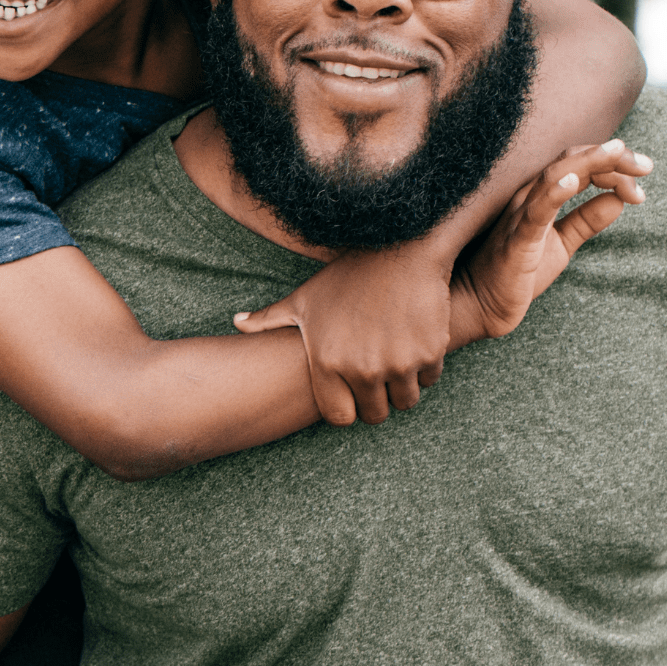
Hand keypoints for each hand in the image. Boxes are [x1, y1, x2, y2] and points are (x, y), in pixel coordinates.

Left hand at [234, 250, 452, 427]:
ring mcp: (398, 363)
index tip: (351, 396)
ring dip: (402, 387)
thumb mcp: (304, 298)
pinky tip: (415, 344)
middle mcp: (362, 369)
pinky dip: (425, 368)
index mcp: (327, 363)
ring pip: (405, 401)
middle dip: (376, 401)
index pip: (339, 417)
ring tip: (395, 361)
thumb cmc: (347, 275)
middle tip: (377, 379)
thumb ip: (270, 319)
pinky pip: (429, 379)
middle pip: (375, 415)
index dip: (346, 409)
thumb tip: (237, 323)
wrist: (400, 248)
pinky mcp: (429, 353)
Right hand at [449, 140, 649, 346]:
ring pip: (555, 176)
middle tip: (646, 166)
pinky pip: (536, 212)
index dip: (614, 165)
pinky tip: (574, 181)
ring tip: (620, 153)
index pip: (579, 164)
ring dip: (590, 162)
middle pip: (571, 160)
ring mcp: (519, 217)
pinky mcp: (516, 241)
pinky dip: (555, 193)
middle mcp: (528, 198)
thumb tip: (619, 199)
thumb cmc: (516, 274)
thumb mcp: (562, 244)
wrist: (481, 307)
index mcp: (540, 197)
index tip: (643, 178)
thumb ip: (587, 220)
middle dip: (612, 158)